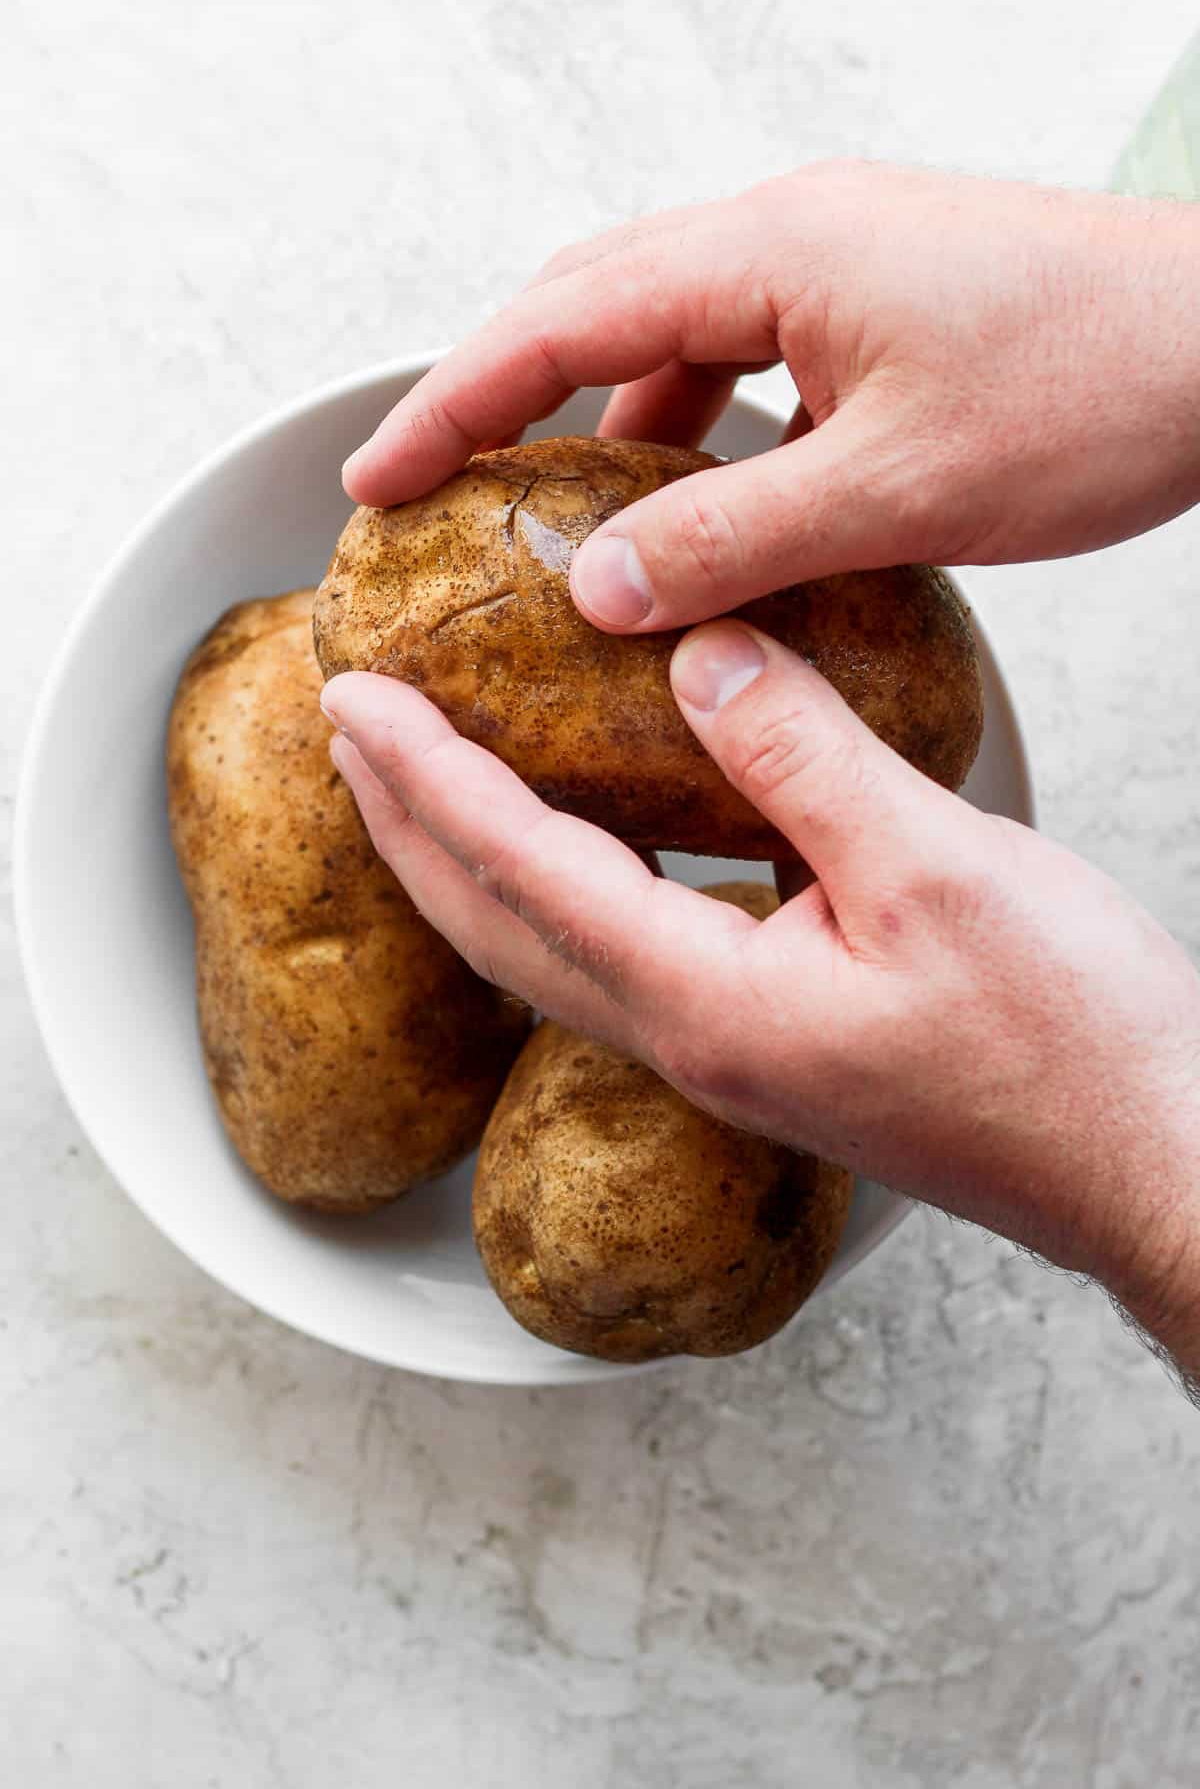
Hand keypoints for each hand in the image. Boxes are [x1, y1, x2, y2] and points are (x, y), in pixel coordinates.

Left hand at [321, 630, 1199, 1393]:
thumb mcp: (934, 867)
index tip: (356, 699)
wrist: (1144, 1160)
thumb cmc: (1064, 1039)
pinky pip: (619, 960)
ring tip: (425, 782)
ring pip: (549, 952)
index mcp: (706, 1000)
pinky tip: (581, 848)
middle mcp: (690, 1043)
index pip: (520, 869)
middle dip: (409, 828)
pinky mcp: (770, 1049)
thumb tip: (696, 658)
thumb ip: (800, 755)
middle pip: (498, 929)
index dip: (429, 777)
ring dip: (470, 863)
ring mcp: (726, 1057)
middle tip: (349, 734)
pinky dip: (560, 889)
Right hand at [344, 164, 1199, 632]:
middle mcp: (787, 237)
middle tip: (427, 490)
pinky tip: (700, 518)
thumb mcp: (894, 488)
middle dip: (500, 402)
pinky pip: (747, 365)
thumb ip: (729, 539)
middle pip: (592, 307)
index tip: (376, 477)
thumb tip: (594, 586)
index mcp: (772, 253)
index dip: (453, 404)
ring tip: (558, 531)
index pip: (560, 322)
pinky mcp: (875, 308)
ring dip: (606, 430)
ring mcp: (833, 266)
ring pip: (671, 340)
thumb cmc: (1095, 388)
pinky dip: (698, 440)